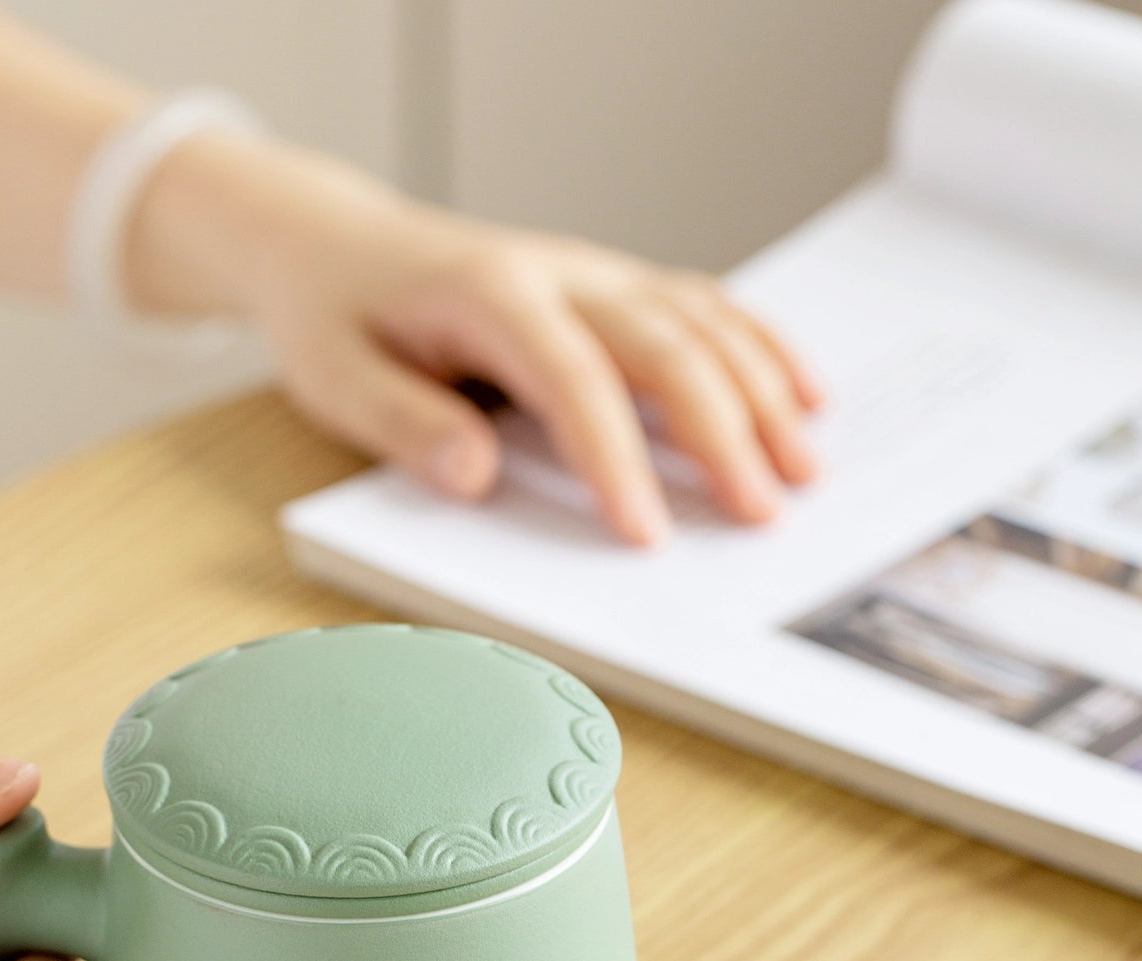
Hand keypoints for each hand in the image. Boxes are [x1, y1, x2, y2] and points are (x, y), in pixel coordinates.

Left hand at [138, 140, 823, 545]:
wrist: (337, 245)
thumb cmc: (335, 316)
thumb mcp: (337, 377)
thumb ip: (406, 425)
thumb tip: (478, 476)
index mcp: (490, 295)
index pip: (572, 380)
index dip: (614, 460)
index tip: (644, 535)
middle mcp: (559, 273)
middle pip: (665, 345)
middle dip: (722, 433)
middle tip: (761, 514)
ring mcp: (594, 272)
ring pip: (701, 322)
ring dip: (761, 393)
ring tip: (805, 468)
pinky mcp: (611, 284)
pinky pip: (702, 307)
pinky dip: (759, 347)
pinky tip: (803, 392)